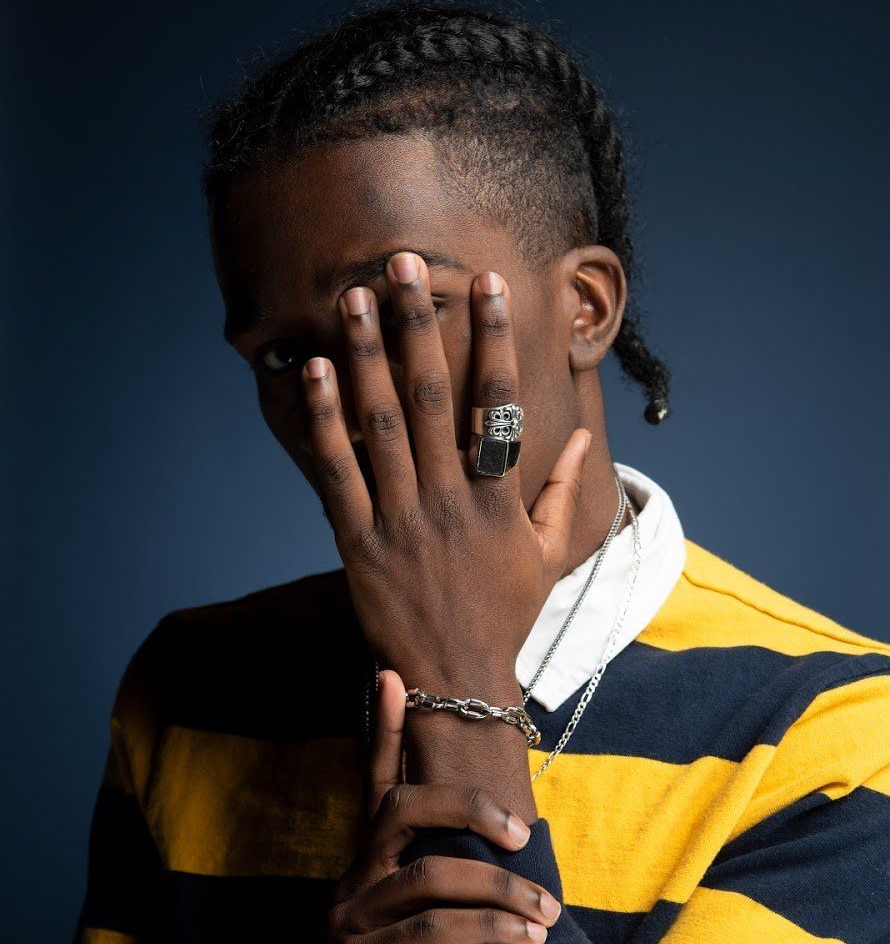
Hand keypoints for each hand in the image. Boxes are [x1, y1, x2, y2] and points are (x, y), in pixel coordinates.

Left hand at [300, 251, 591, 699]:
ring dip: (367, 355)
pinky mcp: (357, 541)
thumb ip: (561, 493)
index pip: (499, 402)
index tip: (490, 285)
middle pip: (432, 395)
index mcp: (498, 499)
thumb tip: (588, 440)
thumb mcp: (546, 556)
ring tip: (355, 297)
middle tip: (403, 265)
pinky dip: (325, 419)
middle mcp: (449, 499)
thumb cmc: (505, 614)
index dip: (494, 339)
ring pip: (382, 422)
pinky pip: (337, 470)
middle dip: (418, 324)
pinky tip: (317, 370)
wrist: (454, 678)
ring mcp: (400, 519)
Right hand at [308, 670, 562, 943]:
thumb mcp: (427, 935)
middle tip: (520, 830)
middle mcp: (348, 886)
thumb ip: (451, 890)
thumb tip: (511, 851)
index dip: (384, 730)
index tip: (394, 675)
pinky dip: (487, 927)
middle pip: (399, 809)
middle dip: (464, 804)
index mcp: (366, 871)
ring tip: (547, 910)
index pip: (374, 785)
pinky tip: (524, 938)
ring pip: (428, 874)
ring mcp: (346, 926)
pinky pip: (431, 929)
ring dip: (499, 888)